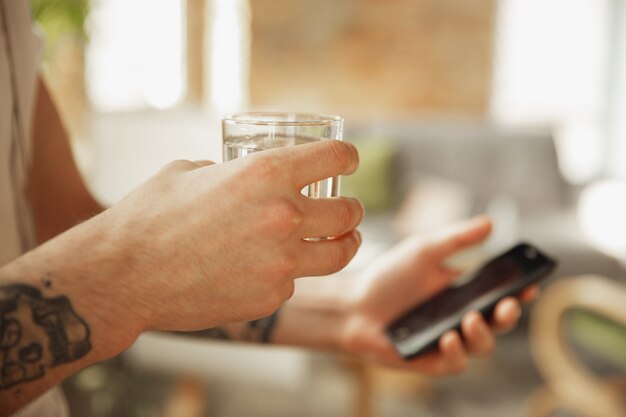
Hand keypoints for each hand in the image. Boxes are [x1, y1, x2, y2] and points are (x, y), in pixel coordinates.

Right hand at [83, 140, 362, 334]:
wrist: (124, 274)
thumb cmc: (150, 216)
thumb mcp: (192, 172)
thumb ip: (230, 172)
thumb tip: (247, 178)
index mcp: (267, 172)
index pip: (337, 157)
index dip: (347, 156)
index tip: (346, 161)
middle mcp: (284, 215)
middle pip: (349, 212)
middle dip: (351, 209)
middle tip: (346, 210)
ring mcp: (281, 262)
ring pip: (339, 254)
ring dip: (344, 244)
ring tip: (342, 241)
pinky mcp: (271, 297)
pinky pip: (294, 282)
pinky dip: (288, 274)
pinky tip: (267, 269)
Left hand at [340, 216, 536, 375]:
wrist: (353, 304)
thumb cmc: (388, 277)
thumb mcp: (423, 251)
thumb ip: (457, 239)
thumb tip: (491, 222)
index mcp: (463, 293)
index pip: (500, 293)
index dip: (519, 291)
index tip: (531, 283)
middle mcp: (460, 318)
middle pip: (499, 323)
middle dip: (509, 315)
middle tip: (508, 305)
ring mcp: (447, 341)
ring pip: (482, 347)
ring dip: (483, 334)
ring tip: (470, 319)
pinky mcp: (431, 361)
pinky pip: (455, 364)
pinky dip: (456, 352)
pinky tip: (449, 338)